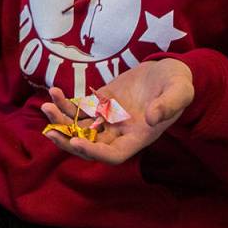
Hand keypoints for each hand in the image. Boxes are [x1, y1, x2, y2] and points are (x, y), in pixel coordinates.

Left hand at [41, 58, 193, 163]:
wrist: (169, 72)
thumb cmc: (178, 84)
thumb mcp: (181, 92)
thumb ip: (169, 105)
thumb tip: (153, 117)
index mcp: (139, 137)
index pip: (114, 155)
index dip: (95, 152)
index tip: (77, 143)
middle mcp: (120, 132)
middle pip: (90, 145)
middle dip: (69, 139)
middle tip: (50, 130)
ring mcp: (109, 118)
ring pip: (80, 127)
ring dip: (62, 120)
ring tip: (46, 105)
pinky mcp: (101, 102)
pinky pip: (80, 107)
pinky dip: (66, 103)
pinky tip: (54, 92)